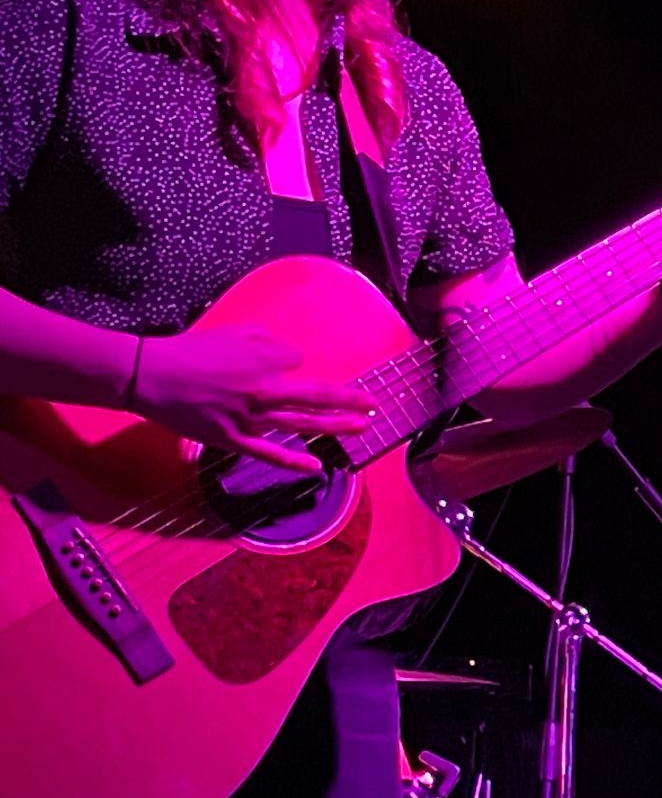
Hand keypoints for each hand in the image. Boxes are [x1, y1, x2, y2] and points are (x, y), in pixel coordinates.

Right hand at [131, 325, 375, 471]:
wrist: (151, 375)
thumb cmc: (192, 351)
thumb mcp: (235, 331)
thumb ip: (268, 342)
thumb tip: (289, 358)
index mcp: (264, 360)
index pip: (296, 362)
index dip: (286, 362)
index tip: (270, 363)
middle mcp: (264, 390)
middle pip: (317, 396)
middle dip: (350, 399)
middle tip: (373, 403)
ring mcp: (250, 418)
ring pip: (301, 423)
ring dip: (335, 426)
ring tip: (362, 427)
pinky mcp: (233, 439)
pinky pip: (269, 453)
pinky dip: (293, 460)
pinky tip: (317, 466)